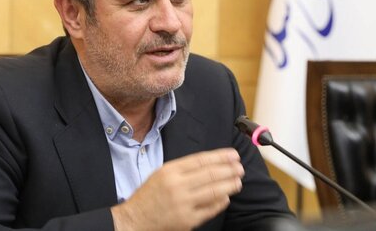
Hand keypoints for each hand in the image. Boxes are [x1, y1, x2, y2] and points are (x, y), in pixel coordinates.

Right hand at [111, 148, 244, 230]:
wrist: (135, 220)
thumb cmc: (149, 196)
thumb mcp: (161, 174)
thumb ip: (183, 169)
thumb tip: (210, 164)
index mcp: (170, 171)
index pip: (201, 160)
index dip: (220, 157)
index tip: (233, 155)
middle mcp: (177, 186)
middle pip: (210, 174)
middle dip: (229, 170)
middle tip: (240, 168)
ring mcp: (183, 204)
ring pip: (213, 192)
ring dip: (229, 185)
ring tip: (237, 182)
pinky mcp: (188, 220)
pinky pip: (210, 209)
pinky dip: (220, 202)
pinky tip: (226, 197)